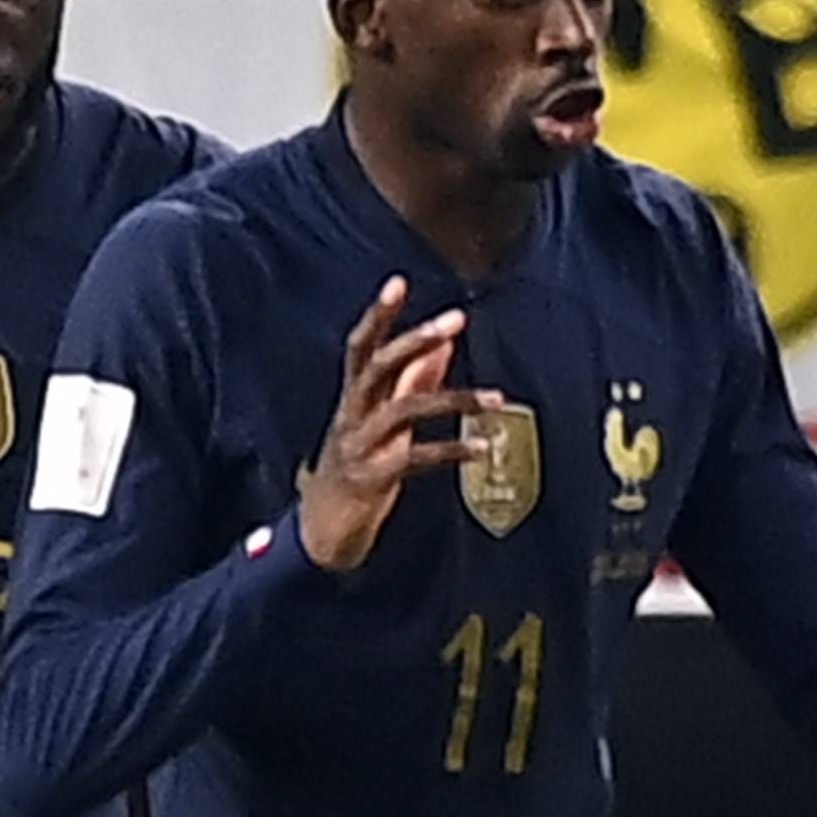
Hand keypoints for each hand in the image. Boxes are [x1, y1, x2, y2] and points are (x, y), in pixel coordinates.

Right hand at [295, 281, 502, 574]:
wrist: (321, 534)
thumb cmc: (355, 471)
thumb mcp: (381, 422)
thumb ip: (412, 381)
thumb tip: (444, 342)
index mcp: (353, 400)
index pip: (361, 348)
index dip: (378, 315)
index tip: (398, 282)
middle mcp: (352, 417)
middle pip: (378, 367)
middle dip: (415, 340)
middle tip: (455, 320)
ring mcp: (360, 448)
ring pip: (404, 410)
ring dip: (453, 399)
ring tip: (495, 398)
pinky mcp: (373, 479)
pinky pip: (417, 458)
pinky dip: (453, 451)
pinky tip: (484, 448)